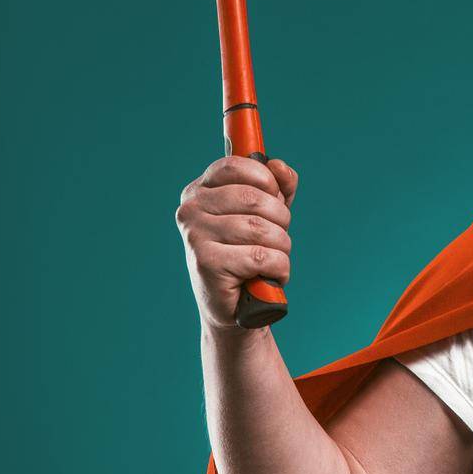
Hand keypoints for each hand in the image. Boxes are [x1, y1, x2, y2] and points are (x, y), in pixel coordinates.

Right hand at [174, 155, 297, 333]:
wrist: (238, 307)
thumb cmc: (251, 256)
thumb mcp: (268, 215)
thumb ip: (278, 187)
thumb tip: (279, 167)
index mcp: (200, 191)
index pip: (238, 166)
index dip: (267, 182)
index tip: (274, 201)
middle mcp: (191, 209)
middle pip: (256, 198)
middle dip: (281, 222)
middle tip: (275, 241)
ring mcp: (195, 235)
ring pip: (263, 229)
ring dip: (281, 249)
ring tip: (270, 261)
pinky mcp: (206, 262)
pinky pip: (262, 256)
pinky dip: (278, 268)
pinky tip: (267, 276)